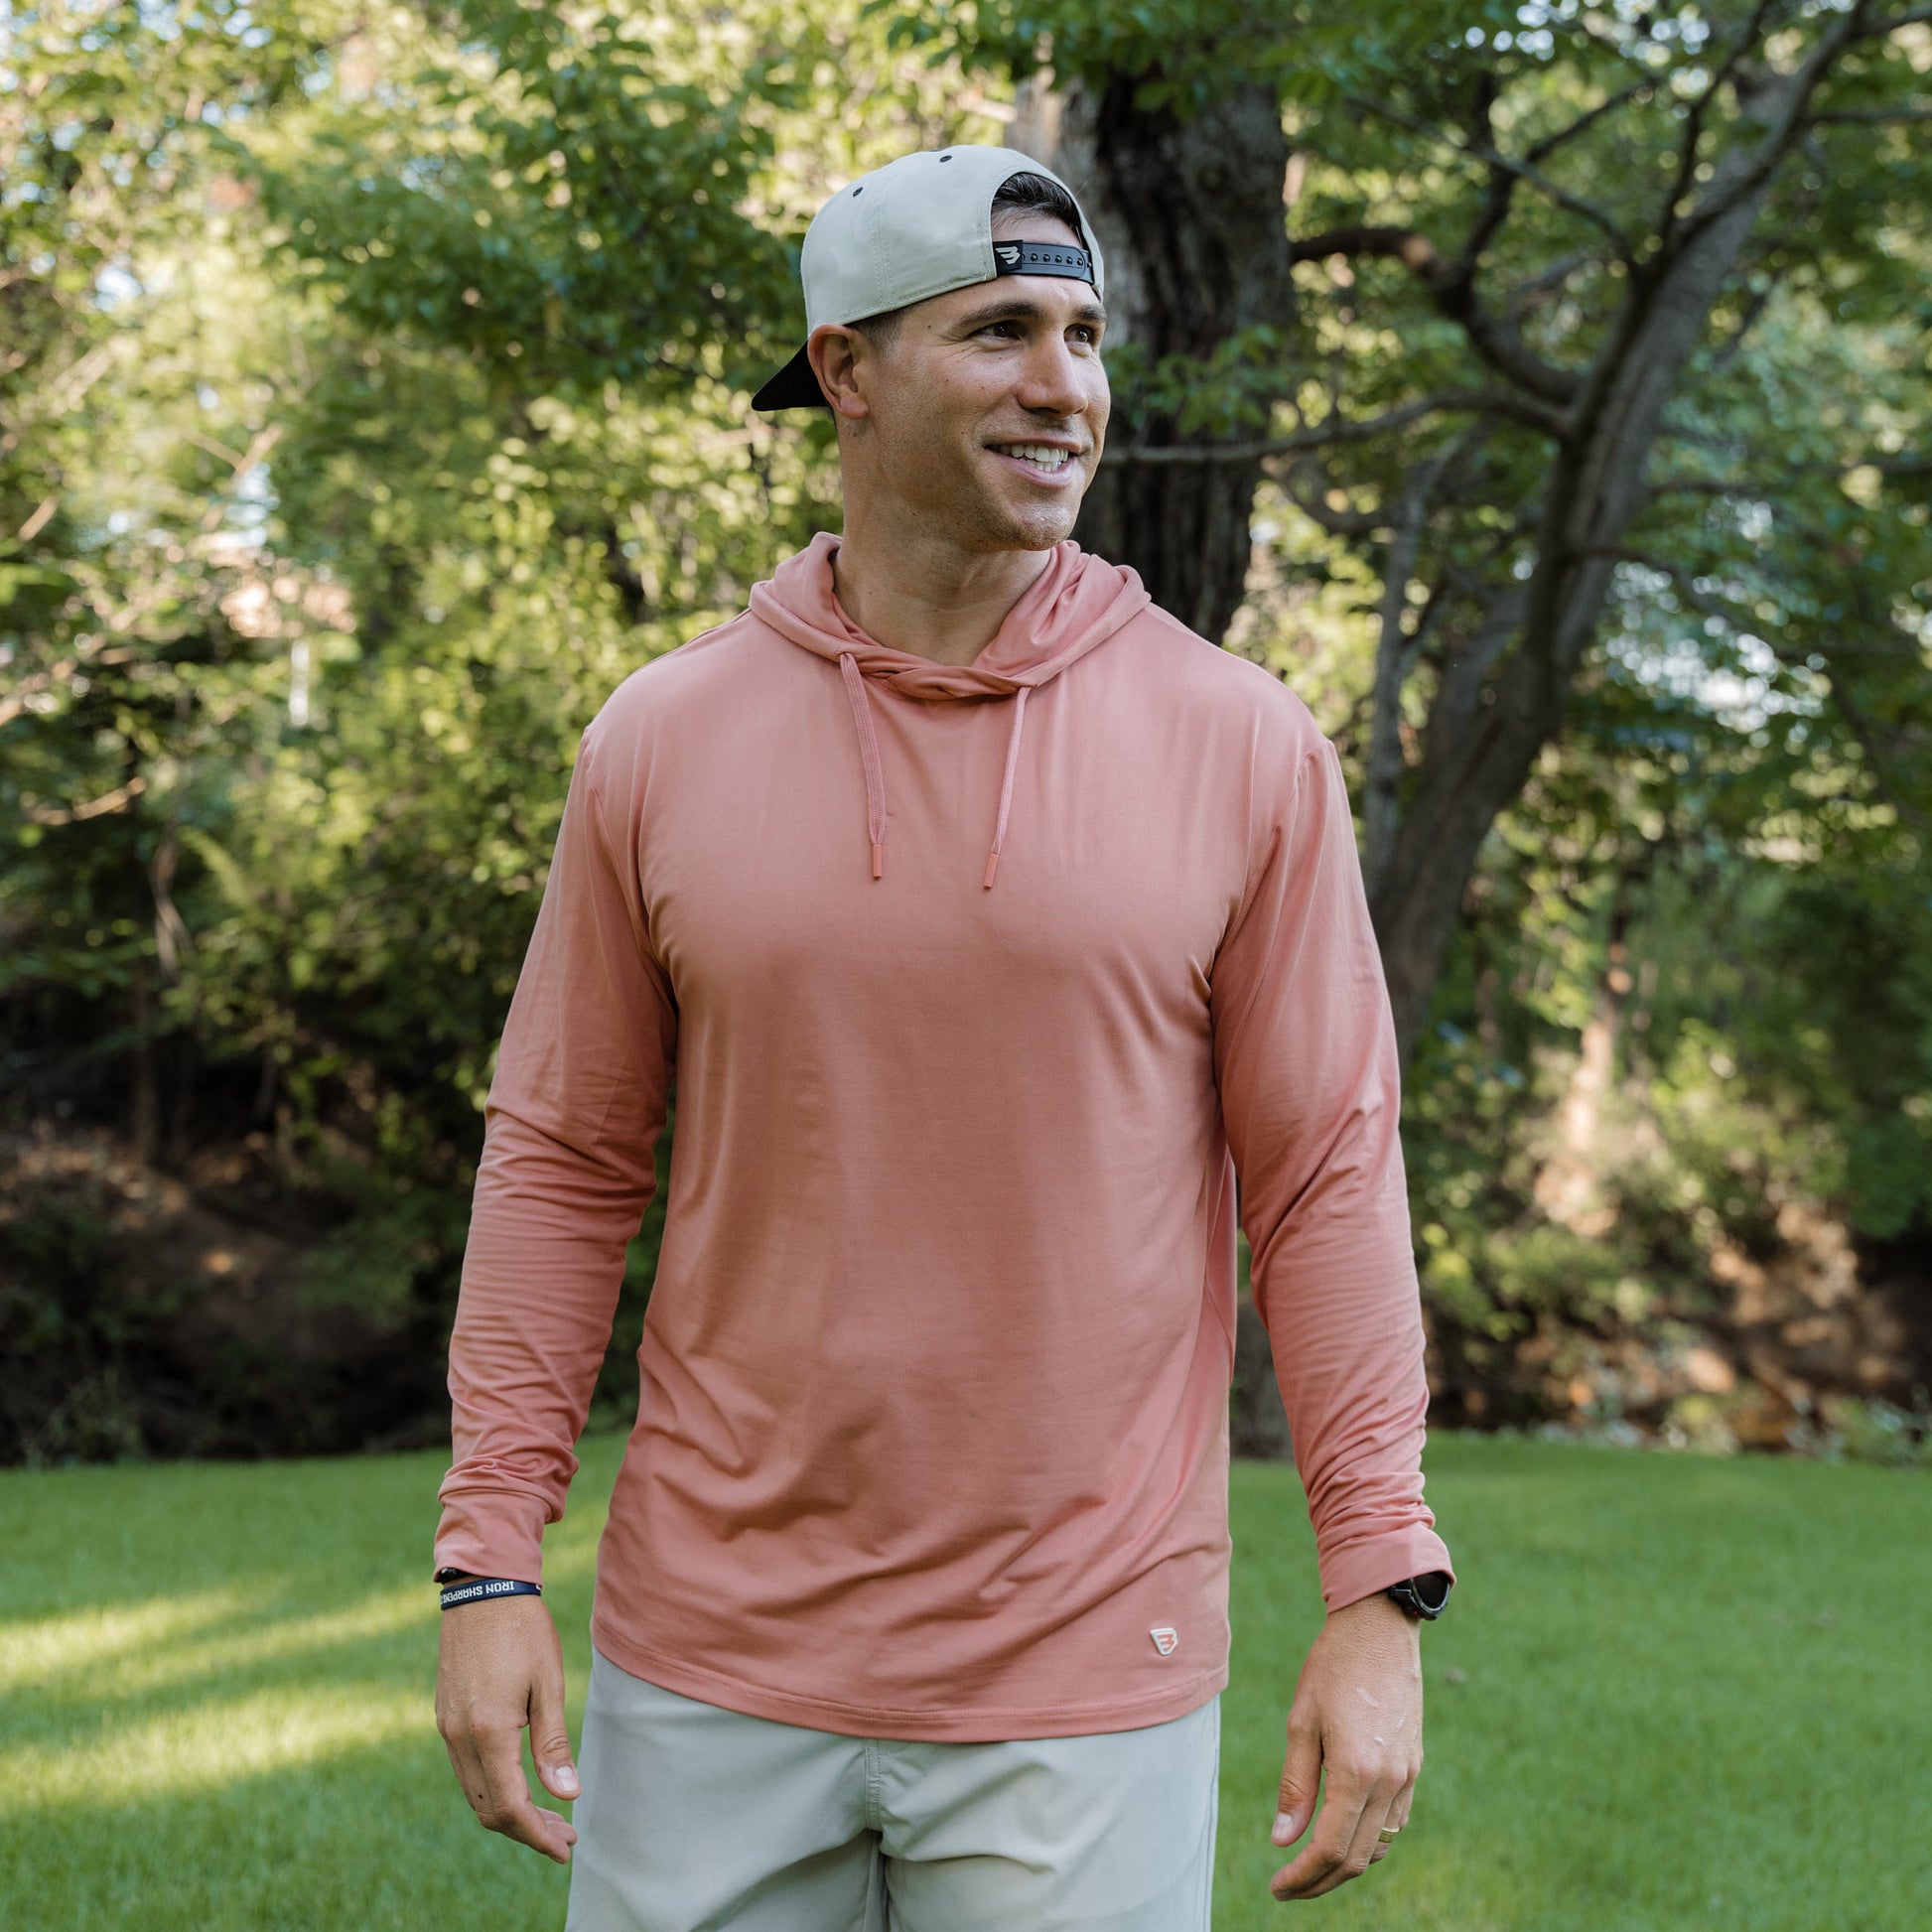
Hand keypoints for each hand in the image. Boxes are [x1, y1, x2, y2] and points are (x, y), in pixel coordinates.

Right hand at [435, 1589, 581, 1864]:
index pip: (510, 1807)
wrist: (482, 1588)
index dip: (538, 1835)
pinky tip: (521, 1783)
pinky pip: (465, 1770)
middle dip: (527, 1831)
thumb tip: (567, 1795)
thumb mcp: (547, 1683)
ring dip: (510, 1812)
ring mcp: (447, 1728)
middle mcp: (459, 1737)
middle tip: (565, 1836)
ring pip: (474, 1793)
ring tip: (550, 1816)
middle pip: (488, 1810)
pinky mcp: (445, 1717)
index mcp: (488, 1731)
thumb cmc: (523, 1630)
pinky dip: (493, 1788)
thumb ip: (553, 1744)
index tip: (565, 1848)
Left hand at [1266, 1590, 1422, 1900]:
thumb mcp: (1302, 1723)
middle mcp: (1390, 1781)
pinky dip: (1368, 1838)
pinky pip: (1394, 1821)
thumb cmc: (1332, 1667)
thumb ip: (1295, 1785)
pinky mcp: (1415, 1765)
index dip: (1303, 1876)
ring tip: (1310, 1862)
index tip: (1277, 1886)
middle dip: (1321, 1881)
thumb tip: (1282, 1840)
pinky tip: (1343, 1830)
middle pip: (1358, 1858)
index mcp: (1357, 1771)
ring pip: (1380, 1844)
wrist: (1380, 1627)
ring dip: (1346, 1863)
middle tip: (1288, 1886)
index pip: (1330, 1848)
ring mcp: (1408, 1775)